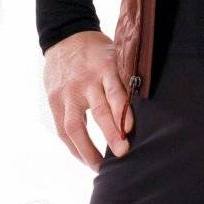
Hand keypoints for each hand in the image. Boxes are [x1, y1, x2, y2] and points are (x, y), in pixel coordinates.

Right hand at [42, 30, 132, 168]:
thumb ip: (126, 78)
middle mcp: (85, 81)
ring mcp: (67, 93)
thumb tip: (149, 106)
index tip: (131, 129)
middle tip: (122, 153)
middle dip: (111, 134)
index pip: (114, 91)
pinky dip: (74, 146)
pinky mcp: (55, 100)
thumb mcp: (115, 55)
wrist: (64, 35)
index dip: (122, 111)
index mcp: (104, 67)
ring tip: (100, 168)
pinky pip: (62, 129)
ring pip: (75, 125)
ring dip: (88, 150)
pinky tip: (85, 159)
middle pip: (97, 111)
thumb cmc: (97, 51)